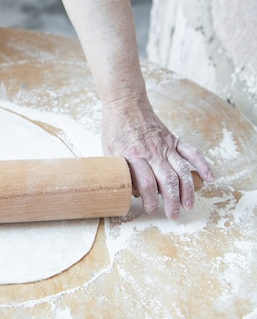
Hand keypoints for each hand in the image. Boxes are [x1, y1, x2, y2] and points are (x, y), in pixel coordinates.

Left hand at [102, 100, 213, 218]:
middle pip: (166, 180)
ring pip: (181, 170)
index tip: (151, 209)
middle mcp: (152, 151)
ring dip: (187, 190)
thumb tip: (134, 191)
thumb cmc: (115, 129)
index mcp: (133, 155)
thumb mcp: (109, 152)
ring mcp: (165, 145)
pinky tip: (209, 178)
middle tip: (174, 215)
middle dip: (172, 201)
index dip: (150, 199)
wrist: (125, 104)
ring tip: (188, 205)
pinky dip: (202, 165)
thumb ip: (121, 171)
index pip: (145, 182)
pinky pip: (192, 153)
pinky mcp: (174, 139)